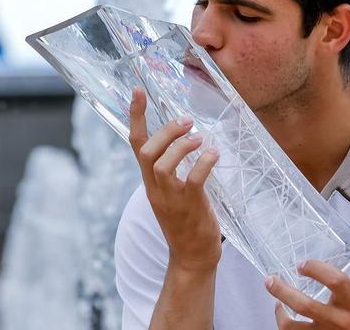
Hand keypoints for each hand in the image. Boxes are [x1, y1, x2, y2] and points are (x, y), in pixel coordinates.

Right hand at [128, 87, 221, 272]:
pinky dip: (203, 163)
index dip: (136, 116)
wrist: (192, 257)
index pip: (135, 144)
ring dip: (182, 146)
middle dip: (165, 131)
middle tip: (187, 121)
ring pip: (163, 164)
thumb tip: (186, 139)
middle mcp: (155, 188)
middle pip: (146, 152)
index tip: (137, 91)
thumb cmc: (186, 221)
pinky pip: (193, 179)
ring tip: (200, 138)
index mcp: (150, 181)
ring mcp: (170, 198)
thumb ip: (173, 168)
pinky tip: (214, 153)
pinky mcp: (189, 206)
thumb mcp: (172, 192)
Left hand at [266, 235, 349, 329]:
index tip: (302, 263)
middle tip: (271, 278)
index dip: (317, 270)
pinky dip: (282, 324)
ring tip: (273, 294)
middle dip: (284, 291)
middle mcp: (339, 320)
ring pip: (294, 327)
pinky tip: (280, 313)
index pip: (336, 281)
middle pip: (305, 306)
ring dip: (279, 313)